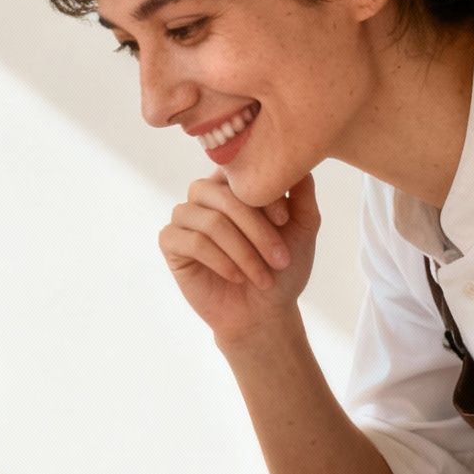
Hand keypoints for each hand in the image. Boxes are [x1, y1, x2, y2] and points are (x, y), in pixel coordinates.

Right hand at [158, 171, 318, 344]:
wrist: (263, 312)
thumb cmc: (282, 268)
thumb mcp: (303, 227)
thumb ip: (303, 192)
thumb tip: (299, 161)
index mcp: (233, 182)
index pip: (240, 171)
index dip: (264, 194)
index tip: (286, 221)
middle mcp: (205, 193)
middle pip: (223, 195)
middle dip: (256, 229)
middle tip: (281, 259)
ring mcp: (185, 216)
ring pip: (210, 221)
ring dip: (242, 252)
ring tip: (262, 276)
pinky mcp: (171, 242)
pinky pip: (192, 242)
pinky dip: (220, 261)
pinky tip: (236, 277)